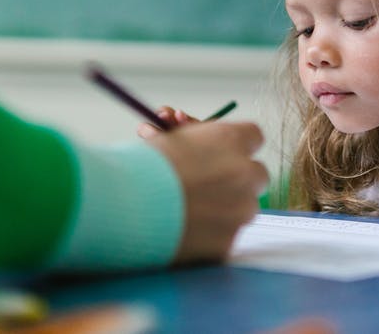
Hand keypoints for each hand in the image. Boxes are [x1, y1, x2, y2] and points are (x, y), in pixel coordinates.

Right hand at [139, 108, 268, 264]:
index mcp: (229, 139)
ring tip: (187, 209)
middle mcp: (244, 172)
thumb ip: (188, 143)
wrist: (122, 208)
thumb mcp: (165, 141)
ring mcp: (241, 210)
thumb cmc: (137, 167)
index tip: (218, 152)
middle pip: (256, 173)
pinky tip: (183, 232)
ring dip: (225, 208)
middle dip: (236, 178)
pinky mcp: (228, 243)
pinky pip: (225, 236)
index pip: (252, 136)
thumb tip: (188, 144)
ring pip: (244, 207)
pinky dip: (209, 236)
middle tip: (207, 183)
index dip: (234, 145)